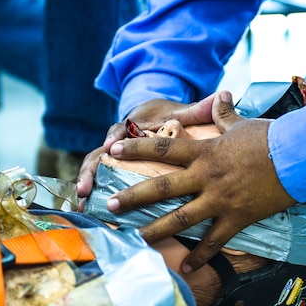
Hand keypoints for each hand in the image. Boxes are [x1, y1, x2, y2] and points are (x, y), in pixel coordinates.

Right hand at [75, 95, 218, 208]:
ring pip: (95, 168)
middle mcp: (118, 140)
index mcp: (133, 125)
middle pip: (99, 154)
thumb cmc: (170, 116)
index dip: (114, 138)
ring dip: (88, 184)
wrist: (157, 115)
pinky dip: (92, 193)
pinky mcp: (113, 168)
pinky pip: (99, 180)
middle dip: (91, 171)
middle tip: (86, 188)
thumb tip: (222, 96)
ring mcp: (113, 156)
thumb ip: (199, 109)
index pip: (119, 129)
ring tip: (84, 203)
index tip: (111, 147)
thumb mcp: (183, 112)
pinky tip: (88, 209)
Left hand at [105, 91, 296, 271]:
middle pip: (161, 188)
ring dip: (156, 230)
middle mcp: (206, 177)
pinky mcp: (237, 218)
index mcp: (204, 152)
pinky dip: (201, 256)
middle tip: (110, 206)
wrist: (298, 156)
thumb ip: (224, 115)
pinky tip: (188, 268)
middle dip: (133, 197)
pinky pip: (215, 241)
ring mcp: (220, 199)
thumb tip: (220, 95)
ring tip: (137, 239)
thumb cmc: (270, 138)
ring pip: (181, 219)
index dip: (135, 149)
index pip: (161, 148)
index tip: (112, 150)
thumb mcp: (242, 124)